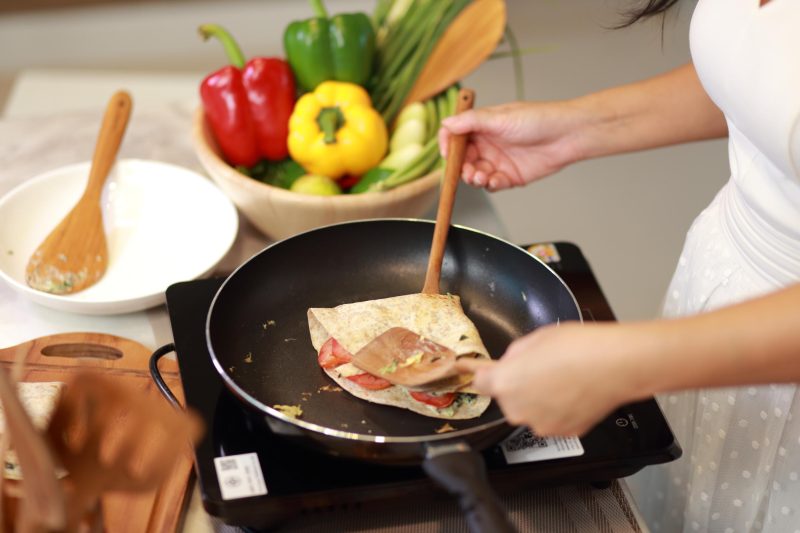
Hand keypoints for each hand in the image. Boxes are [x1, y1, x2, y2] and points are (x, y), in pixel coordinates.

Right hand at [438, 100, 586, 190]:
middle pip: (462, 159)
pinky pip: (492, 185)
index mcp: (483, 126)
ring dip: (474, 178)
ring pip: (475, 174)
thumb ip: (472, 121)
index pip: (456, 136)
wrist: (568, 135)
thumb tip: (447, 123)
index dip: (448, 145)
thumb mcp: (501, 117)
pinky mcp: (510, 176)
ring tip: (480, 176)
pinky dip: (490, 185)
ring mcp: (498, 161)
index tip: (447, 154)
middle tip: (467, 171)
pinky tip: (495, 180)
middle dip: (461, 167)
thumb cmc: (540, 119)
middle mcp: (488, 144)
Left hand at [458, 322, 646, 435]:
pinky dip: (559, 409)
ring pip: (530, 410)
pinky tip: (573, 392)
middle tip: (541, 368)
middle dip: (519, 385)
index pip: (480, 383)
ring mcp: (540, 424)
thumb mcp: (535, 338)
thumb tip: (510, 363)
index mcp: (505, 382)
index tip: (485, 371)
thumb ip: (514, 355)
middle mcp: (517, 409)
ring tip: (562, 379)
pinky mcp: (563, 432)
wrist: (615, 365)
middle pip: (507, 397)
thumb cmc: (579, 347)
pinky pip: (552, 419)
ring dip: (539, 398)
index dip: (486, 374)